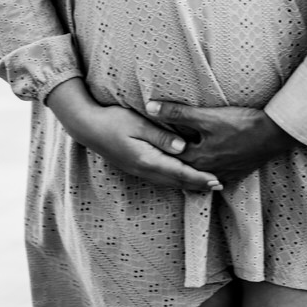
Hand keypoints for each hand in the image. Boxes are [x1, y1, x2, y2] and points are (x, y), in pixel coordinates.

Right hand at [45, 78, 220, 192]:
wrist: (88, 128)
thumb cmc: (114, 121)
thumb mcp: (139, 124)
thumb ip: (161, 136)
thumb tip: (183, 148)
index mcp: (147, 160)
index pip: (179, 172)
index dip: (198, 177)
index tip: (215, 180)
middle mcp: (144, 170)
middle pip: (176, 181)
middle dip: (197, 184)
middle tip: (218, 185)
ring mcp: (139, 171)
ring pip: (169, 182)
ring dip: (188, 184)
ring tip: (205, 184)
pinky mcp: (136, 167)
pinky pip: (161, 178)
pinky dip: (176, 180)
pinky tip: (182, 178)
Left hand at [146, 100, 293, 181]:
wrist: (275, 134)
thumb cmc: (241, 124)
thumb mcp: (207, 116)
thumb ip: (177, 113)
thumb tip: (149, 108)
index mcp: (198, 159)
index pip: (169, 159)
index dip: (156, 151)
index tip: (144, 146)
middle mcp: (209, 172)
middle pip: (183, 169)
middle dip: (171, 162)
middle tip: (156, 156)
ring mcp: (224, 174)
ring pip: (199, 174)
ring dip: (189, 168)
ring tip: (177, 161)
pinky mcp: (236, 172)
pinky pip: (214, 175)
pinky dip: (206, 171)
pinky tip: (204, 165)